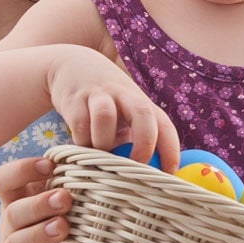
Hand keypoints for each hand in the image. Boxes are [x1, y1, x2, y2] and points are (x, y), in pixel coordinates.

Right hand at [0, 155, 70, 242]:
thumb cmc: (49, 227)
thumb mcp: (53, 204)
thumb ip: (72, 183)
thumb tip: (117, 155)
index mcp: (18, 201)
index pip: (4, 179)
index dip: (22, 169)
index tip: (50, 166)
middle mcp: (11, 226)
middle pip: (14, 211)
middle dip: (39, 203)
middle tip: (66, 198)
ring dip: (38, 234)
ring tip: (61, 228)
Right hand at [46, 47, 179, 168]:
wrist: (72, 67)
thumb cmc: (106, 103)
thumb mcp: (124, 116)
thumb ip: (134, 139)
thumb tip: (146, 176)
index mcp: (142, 104)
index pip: (165, 125)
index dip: (171, 149)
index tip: (170, 173)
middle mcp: (125, 96)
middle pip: (143, 114)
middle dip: (144, 143)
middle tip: (135, 165)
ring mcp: (99, 95)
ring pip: (106, 117)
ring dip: (103, 142)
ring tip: (99, 154)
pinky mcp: (75, 99)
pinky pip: (79, 124)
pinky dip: (81, 141)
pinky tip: (81, 146)